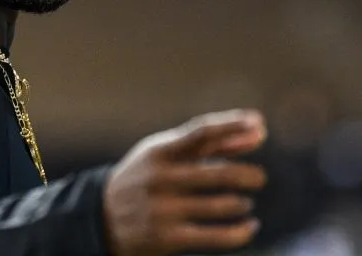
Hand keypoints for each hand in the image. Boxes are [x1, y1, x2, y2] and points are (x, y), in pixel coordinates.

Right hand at [103, 109, 267, 254]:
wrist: (102, 218)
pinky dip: (240, 232)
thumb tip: (258, 131)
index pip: (201, 132)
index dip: (232, 125)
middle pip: (218, 172)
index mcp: (160, 151)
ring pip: (220, 205)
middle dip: (247, 174)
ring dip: (241, 203)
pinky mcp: (167, 238)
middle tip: (259, 178)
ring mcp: (163, 209)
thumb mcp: (168, 155)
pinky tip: (250, 227)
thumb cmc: (146, 178)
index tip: (259, 123)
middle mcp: (160, 178)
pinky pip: (215, 237)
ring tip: (244, 203)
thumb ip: (212, 144)